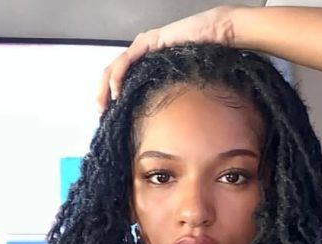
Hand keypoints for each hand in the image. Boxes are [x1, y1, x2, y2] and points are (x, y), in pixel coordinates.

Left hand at [97, 6, 237, 110]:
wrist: (220, 36)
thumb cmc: (207, 61)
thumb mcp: (181, 90)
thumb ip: (167, 101)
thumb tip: (163, 130)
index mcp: (148, 67)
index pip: (123, 82)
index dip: (111, 99)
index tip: (109, 119)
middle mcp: (143, 56)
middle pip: (114, 75)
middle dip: (102, 95)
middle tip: (101, 114)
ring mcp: (144, 47)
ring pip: (115, 68)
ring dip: (104, 88)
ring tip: (103, 106)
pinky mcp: (149, 42)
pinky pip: (127, 60)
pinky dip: (117, 76)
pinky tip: (115, 91)